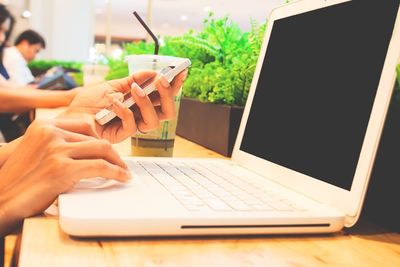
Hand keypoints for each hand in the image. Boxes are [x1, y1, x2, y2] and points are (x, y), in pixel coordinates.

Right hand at [0, 119, 129, 234]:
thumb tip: (88, 146)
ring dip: (118, 162)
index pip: (84, 124)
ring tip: (123, 171)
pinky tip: (122, 177)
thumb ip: (58, 143)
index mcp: (44, 125)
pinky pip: (101, 166)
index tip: (108, 150)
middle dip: (112, 153)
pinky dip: (116, 172)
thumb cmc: (21, 180)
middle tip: (120, 164)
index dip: (100, 138)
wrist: (2, 199)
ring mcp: (56, 149)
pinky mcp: (62, 169)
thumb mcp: (37, 150)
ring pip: (102, 149)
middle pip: (96, 138)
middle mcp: (50, 133)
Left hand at [63, 70, 186, 142]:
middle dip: (167, 94)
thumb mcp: (111, 86)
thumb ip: (132, 81)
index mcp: (140, 103)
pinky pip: (132, 125)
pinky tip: (114, 103)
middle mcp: (140, 116)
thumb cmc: (88, 103)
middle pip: (166, 111)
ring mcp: (132, 126)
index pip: (163, 96)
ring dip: (147, 102)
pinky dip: (125, 111)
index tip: (181, 71)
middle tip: (161, 80)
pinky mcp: (122, 135)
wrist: (70, 118)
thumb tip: (151, 73)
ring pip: (154, 120)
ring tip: (136, 90)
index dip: (174, 85)